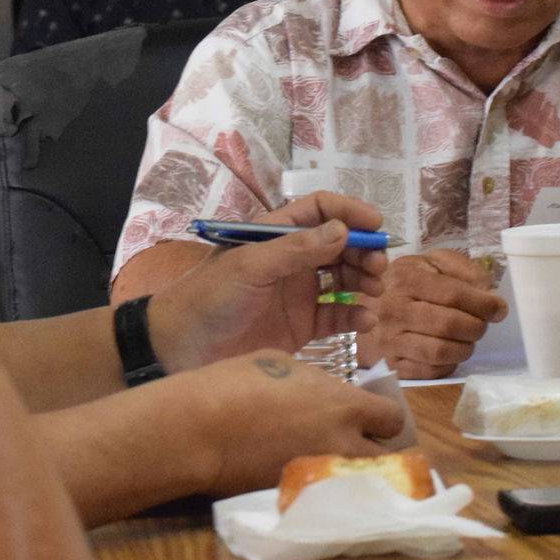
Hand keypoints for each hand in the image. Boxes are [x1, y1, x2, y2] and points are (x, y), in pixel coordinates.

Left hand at [147, 193, 386, 370]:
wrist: (181, 349)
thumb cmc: (209, 298)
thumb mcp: (250, 267)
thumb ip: (297, 249)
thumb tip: (343, 230)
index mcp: (274, 235)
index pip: (319, 210)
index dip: (348, 212)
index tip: (376, 224)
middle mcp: (290, 260)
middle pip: (339, 245)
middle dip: (364, 251)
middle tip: (379, 267)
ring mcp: (297, 294)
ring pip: (344, 279)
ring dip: (364, 280)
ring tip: (374, 290)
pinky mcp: (301, 327)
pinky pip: (338, 316)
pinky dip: (356, 315)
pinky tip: (364, 320)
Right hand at [169, 350, 406, 496]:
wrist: (199, 429)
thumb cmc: (236, 383)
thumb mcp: (284, 364)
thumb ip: (317, 384)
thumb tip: (326, 396)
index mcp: (345, 406)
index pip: (393, 418)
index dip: (381, 416)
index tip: (367, 414)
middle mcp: (345, 444)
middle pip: (388, 457)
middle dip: (377, 449)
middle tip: (356, 442)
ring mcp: (324, 475)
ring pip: (364, 482)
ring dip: (357, 472)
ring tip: (333, 461)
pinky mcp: (301, 497)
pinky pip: (329, 494)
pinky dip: (325, 486)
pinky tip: (304, 473)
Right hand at [362, 249, 506, 378]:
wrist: (362, 311)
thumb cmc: (405, 284)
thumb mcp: (431, 263)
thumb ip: (465, 271)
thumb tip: (493, 301)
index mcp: (405, 278)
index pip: (454, 294)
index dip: (484, 304)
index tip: (498, 309)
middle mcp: (393, 309)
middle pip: (451, 324)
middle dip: (477, 326)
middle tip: (479, 324)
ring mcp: (389, 339)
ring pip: (443, 351)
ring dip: (465, 347)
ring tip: (465, 338)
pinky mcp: (390, 364)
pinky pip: (432, 371)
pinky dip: (449, 363)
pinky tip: (448, 351)